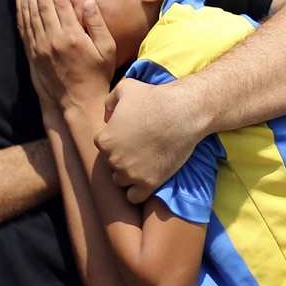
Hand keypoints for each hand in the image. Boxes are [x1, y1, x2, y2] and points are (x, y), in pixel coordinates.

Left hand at [15, 0, 116, 109]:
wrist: (79, 101)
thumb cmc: (97, 74)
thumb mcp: (106, 49)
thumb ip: (97, 24)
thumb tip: (88, 1)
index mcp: (72, 35)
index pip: (59, 3)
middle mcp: (52, 39)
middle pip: (41, 3)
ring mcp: (40, 47)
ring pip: (30, 13)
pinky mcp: (33, 54)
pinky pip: (24, 28)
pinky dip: (20, 10)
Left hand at [96, 78, 206, 203]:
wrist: (182, 113)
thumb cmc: (154, 97)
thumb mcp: (125, 88)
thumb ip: (109, 101)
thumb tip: (107, 117)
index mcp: (104, 140)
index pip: (103, 145)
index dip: (116, 139)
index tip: (130, 135)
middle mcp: (113, 159)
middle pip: (111, 164)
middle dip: (122, 156)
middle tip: (140, 146)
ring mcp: (130, 174)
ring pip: (120, 181)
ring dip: (129, 175)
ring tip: (144, 163)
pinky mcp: (148, 184)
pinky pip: (134, 197)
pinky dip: (138, 191)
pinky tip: (148, 178)